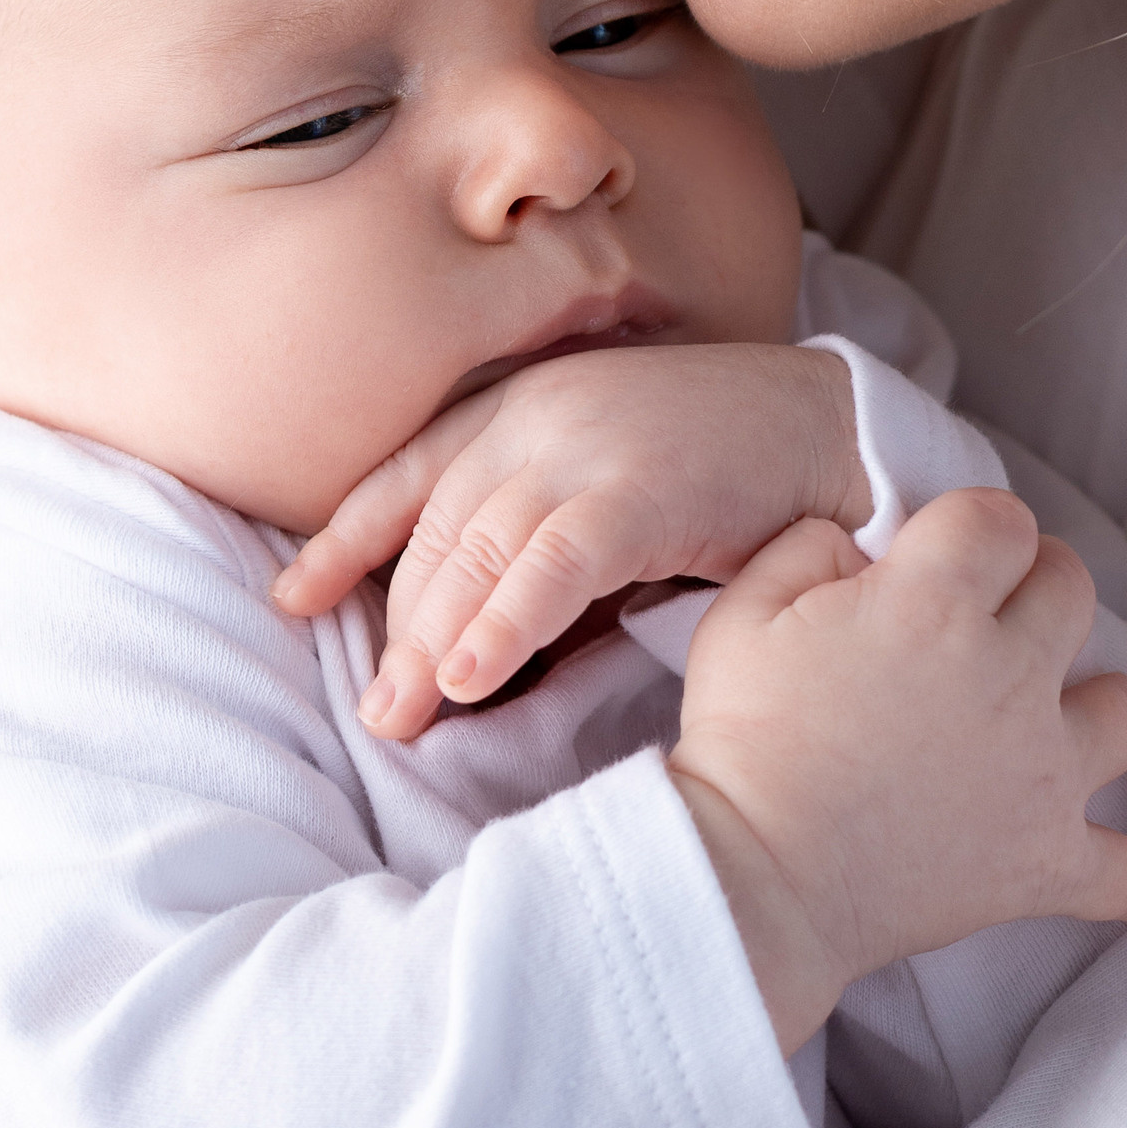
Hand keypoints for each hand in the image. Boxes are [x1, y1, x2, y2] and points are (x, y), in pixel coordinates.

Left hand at [276, 343, 871, 741]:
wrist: (835, 429)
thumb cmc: (723, 469)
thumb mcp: (608, 485)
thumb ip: (541, 538)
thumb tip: (475, 639)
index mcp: (521, 407)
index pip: (406, 477)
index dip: (343, 542)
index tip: (292, 601)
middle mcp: (537, 415)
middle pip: (436, 533)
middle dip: (396, 630)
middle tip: (378, 717)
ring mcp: (586, 445)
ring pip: (478, 551)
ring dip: (435, 644)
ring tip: (407, 720)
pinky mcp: (640, 485)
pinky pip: (552, 564)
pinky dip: (505, 622)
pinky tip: (475, 679)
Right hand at [667, 489, 1126, 1045]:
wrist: (755, 880)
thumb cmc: (741, 743)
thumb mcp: (742, 613)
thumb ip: (808, 548)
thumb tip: (857, 544)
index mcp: (934, 602)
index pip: (999, 520)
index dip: (969, 531)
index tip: (937, 556)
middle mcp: (1007, 673)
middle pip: (1070, 589)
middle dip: (1030, 587)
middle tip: (982, 617)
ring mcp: (1040, 770)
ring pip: (1122, 708)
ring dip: (1089, 702)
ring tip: (1048, 715)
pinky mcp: (1046, 860)